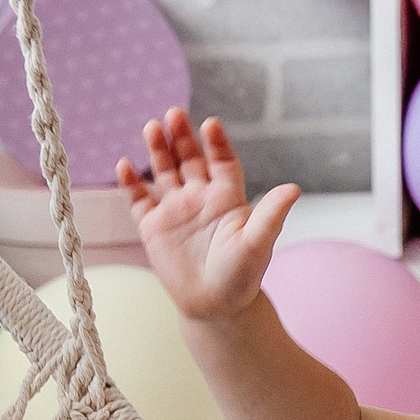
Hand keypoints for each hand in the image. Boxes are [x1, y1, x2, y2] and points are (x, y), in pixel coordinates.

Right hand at [116, 109, 300, 321]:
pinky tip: (124, 165)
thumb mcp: (257, 243)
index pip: (222, 161)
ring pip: (164, 171)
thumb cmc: (242, 276)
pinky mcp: (153, 226)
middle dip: (181, 137)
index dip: (217, 143)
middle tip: (174, 113)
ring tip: (151, 128)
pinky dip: (131, 183)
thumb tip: (294, 189)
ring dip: (157, 150)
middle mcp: (200, 197)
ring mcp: (176, 209)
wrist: (215, 306)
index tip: (210, 124)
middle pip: (190, 158)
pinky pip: (139, 199)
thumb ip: (271, 214)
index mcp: (227, 197)